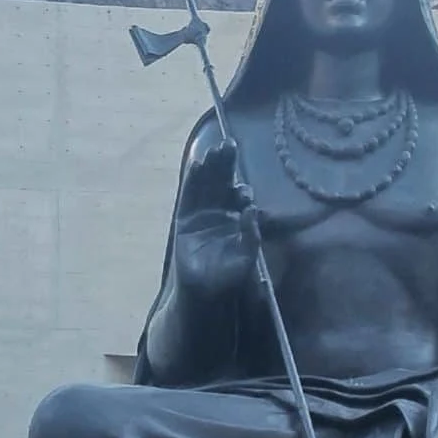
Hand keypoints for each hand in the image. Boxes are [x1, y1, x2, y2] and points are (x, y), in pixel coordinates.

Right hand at [173, 136, 258, 295]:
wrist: (203, 293)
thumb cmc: (227, 278)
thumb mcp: (246, 257)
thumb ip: (251, 235)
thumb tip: (253, 209)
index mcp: (235, 220)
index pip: (238, 198)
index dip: (241, 190)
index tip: (244, 187)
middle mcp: (218, 213)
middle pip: (221, 183)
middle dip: (225, 166)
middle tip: (229, 145)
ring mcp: (200, 214)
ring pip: (206, 185)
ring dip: (210, 167)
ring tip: (214, 150)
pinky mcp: (184, 219)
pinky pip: (189, 196)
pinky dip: (192, 180)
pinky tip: (197, 164)